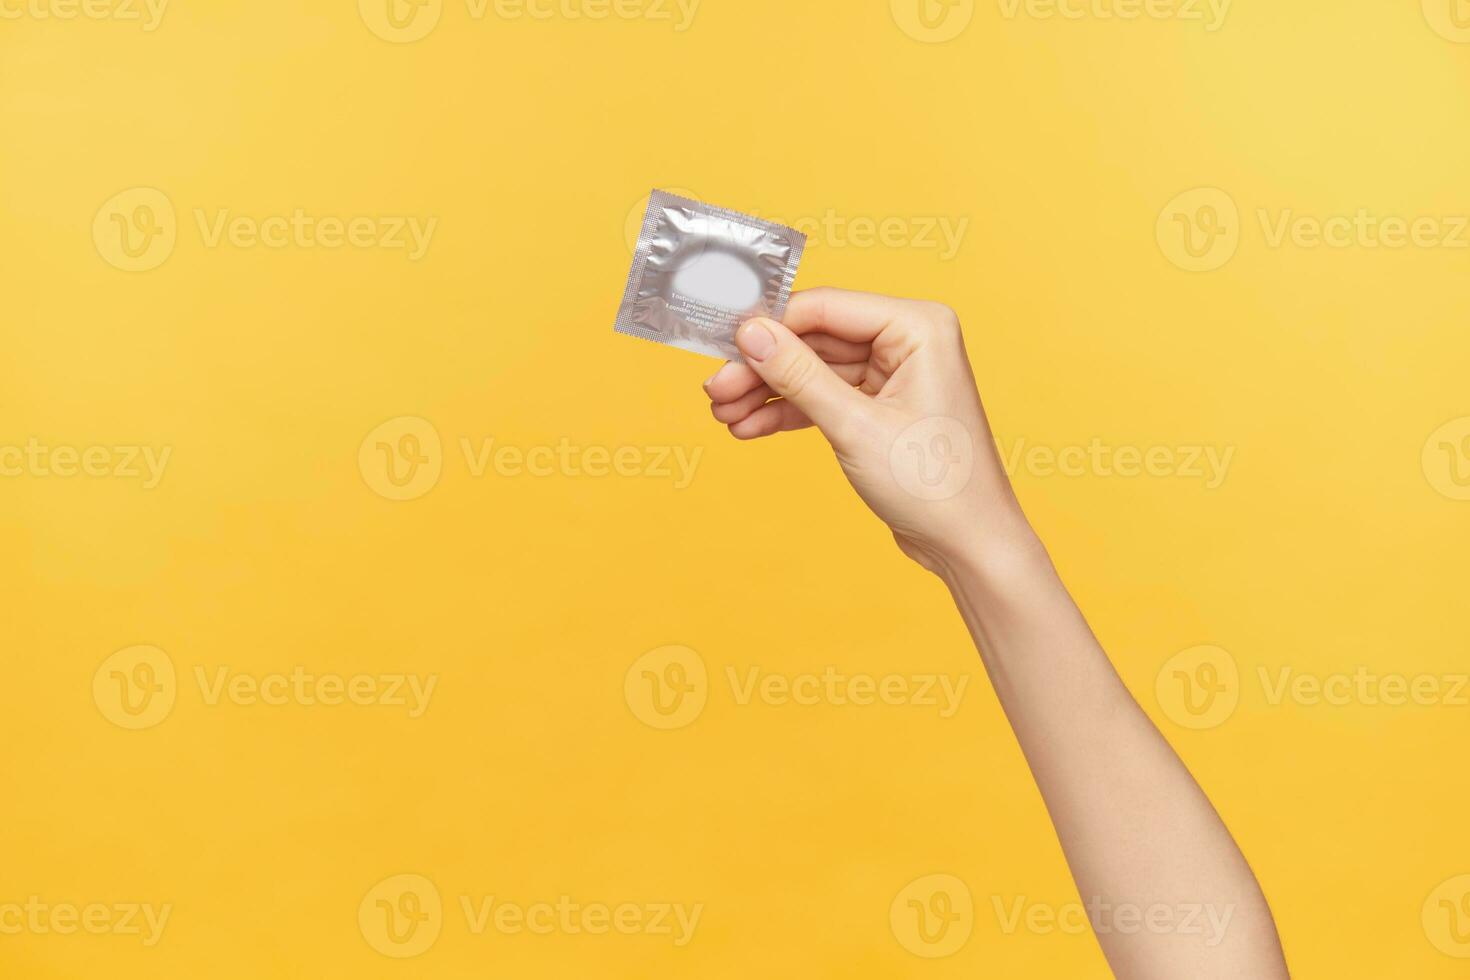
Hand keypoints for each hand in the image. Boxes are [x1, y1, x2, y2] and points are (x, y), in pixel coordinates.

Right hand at [704, 287, 1031, 572]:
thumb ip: (799, 376)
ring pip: (814, 371)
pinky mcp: (881, 407)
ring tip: (723, 414)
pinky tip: (749, 428)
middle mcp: (909, 340)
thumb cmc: (935, 485)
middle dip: (763, 367)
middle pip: (815, 340)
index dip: (771, 327)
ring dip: (768, 393)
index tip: (723, 345)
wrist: (969, 545)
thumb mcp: (855, 427)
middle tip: (715, 389)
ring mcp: (895, 374)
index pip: (826, 308)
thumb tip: (751, 334)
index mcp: (918, 326)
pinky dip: (789, 413)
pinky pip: (825, 398)